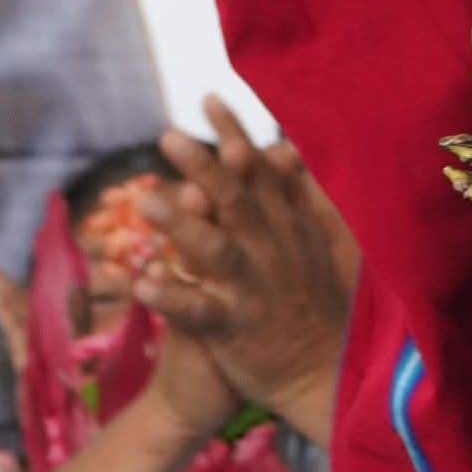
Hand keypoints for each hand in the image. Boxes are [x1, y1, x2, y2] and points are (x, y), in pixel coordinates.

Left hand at [132, 98, 352, 444]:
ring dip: (180, 224)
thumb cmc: (319, 301)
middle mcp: (271, 248)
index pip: (260, 170)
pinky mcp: (234, 329)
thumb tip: (291, 150)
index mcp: (290, 225)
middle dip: (202, 164)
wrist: (324, 370)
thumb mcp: (328, 239)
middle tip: (167, 135)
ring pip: (214, 249)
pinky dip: (172, 295)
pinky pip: (198, 310)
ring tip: (145, 199)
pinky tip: (143, 282)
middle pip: (235, 199)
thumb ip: (308, 195)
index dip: (234, 134)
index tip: (208, 101)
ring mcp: (252, 288)